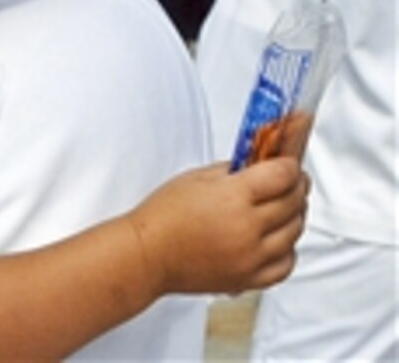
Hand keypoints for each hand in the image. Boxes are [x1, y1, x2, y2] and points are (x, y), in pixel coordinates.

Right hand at [127, 158, 307, 295]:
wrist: (147, 254)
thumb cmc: (162, 217)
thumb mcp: (196, 178)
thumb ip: (233, 170)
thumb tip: (258, 166)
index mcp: (233, 197)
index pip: (284, 175)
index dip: (289, 166)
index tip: (287, 165)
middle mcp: (248, 227)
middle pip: (294, 201)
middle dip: (296, 186)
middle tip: (290, 181)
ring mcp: (251, 256)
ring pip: (295, 232)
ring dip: (294, 215)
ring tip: (282, 208)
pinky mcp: (249, 278)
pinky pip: (286, 264)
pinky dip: (287, 249)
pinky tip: (277, 240)